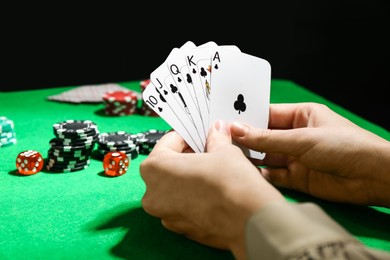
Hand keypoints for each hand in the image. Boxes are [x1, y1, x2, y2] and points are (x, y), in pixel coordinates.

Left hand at [140, 121, 283, 259]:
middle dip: (186, 158)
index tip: (198, 136)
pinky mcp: (181, 230)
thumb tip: (216, 132)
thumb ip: (215, 139)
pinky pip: (183, 207)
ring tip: (211, 174)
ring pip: (174, 189)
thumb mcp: (224, 151)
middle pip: (167, 167)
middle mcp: (154, 194)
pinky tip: (212, 193)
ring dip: (188, 180)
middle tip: (206, 152)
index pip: (167, 142)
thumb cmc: (233, 186)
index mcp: (156, 168)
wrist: (250, 222)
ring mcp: (166, 215)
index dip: (187, 136)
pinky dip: (194, 199)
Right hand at [231, 102, 389, 206]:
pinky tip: (245, 174)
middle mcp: (295, 135)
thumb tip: (235, 129)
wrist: (373, 177)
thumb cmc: (343, 145)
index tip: (223, 121)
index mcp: (300, 116)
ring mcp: (296, 157)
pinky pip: (274, 175)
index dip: (246, 118)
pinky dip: (261, 176)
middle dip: (245, 139)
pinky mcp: (297, 178)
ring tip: (226, 157)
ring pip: (266, 157)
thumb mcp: (302, 138)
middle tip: (219, 140)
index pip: (267, 114)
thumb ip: (267, 138)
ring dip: (250, 158)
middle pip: (263, 137)